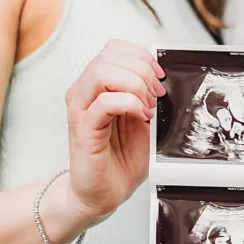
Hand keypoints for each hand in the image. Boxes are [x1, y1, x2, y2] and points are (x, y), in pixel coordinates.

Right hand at [64, 40, 164, 221]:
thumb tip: (162, 81)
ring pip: (103, 72)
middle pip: (109, 56)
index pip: (114, 49)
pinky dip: (129, 104)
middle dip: (141, 70)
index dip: (140, 56)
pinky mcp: (83, 129)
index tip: (159, 76)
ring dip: (134, 85)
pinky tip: (141, 117)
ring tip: (147, 106)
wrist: (103, 194)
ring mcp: (81, 109)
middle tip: (157, 93)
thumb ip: (148, 98)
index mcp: (97, 86)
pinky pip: (103, 103)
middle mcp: (84, 93)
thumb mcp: (143, 122)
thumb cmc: (120, 161)